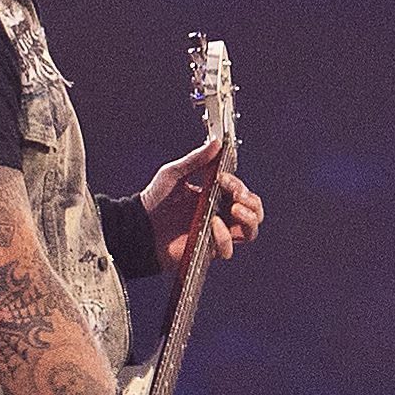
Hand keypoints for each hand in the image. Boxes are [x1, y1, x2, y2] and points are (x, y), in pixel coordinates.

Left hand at [140, 134, 263, 268]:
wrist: (139, 227)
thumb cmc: (154, 201)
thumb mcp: (173, 174)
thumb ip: (195, 160)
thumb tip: (215, 144)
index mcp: (215, 196)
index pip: (241, 191)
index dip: (238, 184)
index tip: (221, 178)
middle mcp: (220, 215)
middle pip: (255, 212)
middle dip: (251, 202)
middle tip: (237, 195)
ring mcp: (216, 233)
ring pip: (250, 232)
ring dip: (248, 219)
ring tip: (234, 209)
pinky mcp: (208, 250)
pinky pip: (228, 248)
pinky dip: (225, 237)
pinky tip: (213, 224)